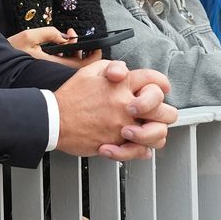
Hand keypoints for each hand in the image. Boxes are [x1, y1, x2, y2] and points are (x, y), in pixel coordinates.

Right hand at [7, 26, 101, 67]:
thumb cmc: (12, 52)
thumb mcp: (29, 37)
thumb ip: (49, 33)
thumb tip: (66, 37)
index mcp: (54, 66)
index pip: (83, 66)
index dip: (94, 56)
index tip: (95, 44)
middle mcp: (55, 72)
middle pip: (79, 65)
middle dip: (81, 48)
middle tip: (72, 34)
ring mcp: (52, 73)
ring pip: (70, 64)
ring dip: (71, 50)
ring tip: (63, 36)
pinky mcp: (48, 72)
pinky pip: (63, 65)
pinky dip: (64, 54)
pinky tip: (56, 45)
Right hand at [54, 60, 173, 159]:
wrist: (53, 119)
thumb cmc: (70, 97)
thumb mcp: (90, 72)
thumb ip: (112, 67)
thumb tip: (125, 71)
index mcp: (122, 84)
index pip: (155, 80)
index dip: (161, 84)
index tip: (160, 89)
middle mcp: (127, 104)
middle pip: (167, 111)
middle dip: (163, 113)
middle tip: (153, 115)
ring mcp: (124, 125)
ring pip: (159, 135)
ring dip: (154, 134)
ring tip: (142, 131)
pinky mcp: (118, 143)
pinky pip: (141, 152)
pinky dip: (139, 151)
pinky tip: (130, 144)